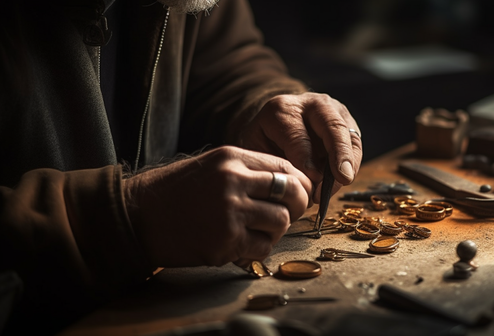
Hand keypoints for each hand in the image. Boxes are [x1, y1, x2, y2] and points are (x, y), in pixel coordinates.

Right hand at [123, 146, 311, 267]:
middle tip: (286, 214)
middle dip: (296, 206)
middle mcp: (233, 181)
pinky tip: (242, 245)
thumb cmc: (175, 192)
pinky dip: (259, 249)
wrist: (136, 216)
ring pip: (281, 222)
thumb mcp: (211, 166)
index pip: (285, 167)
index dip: (300, 183)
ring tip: (256, 231)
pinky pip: (263, 247)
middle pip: (291, 193)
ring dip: (275, 230)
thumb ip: (248, 172)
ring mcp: (230, 212)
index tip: (298, 194)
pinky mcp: (225, 241)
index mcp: (232, 158)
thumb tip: (290, 185)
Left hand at [238, 92, 362, 201]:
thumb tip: (307, 183)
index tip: (312, 180)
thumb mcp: (259, 151)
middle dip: (339, 154)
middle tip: (343, 178)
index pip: (298, 135)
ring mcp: (334, 111)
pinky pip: (356, 144)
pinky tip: (342, 180)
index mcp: (282, 109)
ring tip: (340, 184)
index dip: (306, 159)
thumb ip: (275, 164)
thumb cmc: (265, 144)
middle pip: (332, 126)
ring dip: (349, 163)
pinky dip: (352, 164)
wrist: (276, 127)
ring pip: (349, 136)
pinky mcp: (348, 122)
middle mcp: (312, 104)